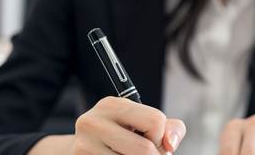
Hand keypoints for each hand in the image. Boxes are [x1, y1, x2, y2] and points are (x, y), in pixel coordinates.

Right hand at [29, 97, 185, 154]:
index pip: (155, 121)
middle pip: (144, 149)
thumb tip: (170, 144)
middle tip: (148, 154)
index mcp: (112, 105)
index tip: (153, 140)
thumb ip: (170, 128)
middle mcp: (93, 122)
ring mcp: (84, 146)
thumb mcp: (146, 123)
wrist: (86, 149)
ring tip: (129, 154)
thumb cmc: (125, 134)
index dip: (160, 137)